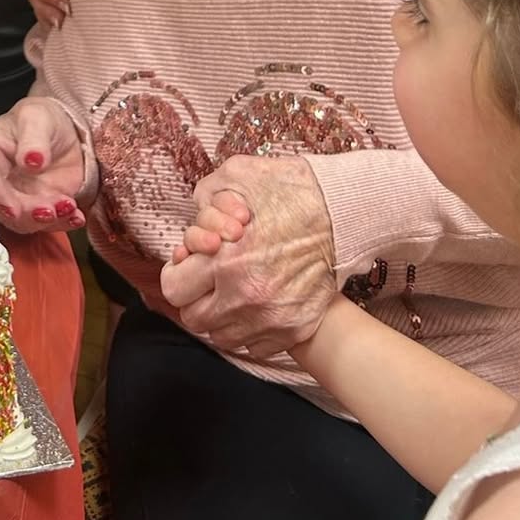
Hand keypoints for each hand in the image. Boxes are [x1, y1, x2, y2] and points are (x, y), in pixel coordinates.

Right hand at [0, 97, 86, 232]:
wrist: (63, 132)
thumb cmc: (40, 119)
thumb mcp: (37, 118)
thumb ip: (33, 139)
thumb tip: (31, 161)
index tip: (13, 210)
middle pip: (0, 206)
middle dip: (26, 213)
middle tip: (50, 211)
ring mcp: (11, 199)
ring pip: (22, 220)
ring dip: (45, 219)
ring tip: (69, 207)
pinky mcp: (32, 210)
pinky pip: (44, 225)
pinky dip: (61, 223)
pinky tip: (76, 217)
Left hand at [160, 156, 336, 358]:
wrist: (345, 212)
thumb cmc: (291, 190)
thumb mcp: (237, 174)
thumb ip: (206, 198)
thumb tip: (193, 227)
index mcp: (223, 261)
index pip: (173, 289)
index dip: (179, 274)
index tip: (190, 266)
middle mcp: (244, 297)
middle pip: (195, 318)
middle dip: (197, 297)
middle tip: (210, 280)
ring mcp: (271, 319)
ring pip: (223, 336)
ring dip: (222, 316)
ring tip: (234, 291)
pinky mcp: (294, 330)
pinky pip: (254, 346)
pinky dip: (250, 329)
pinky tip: (257, 304)